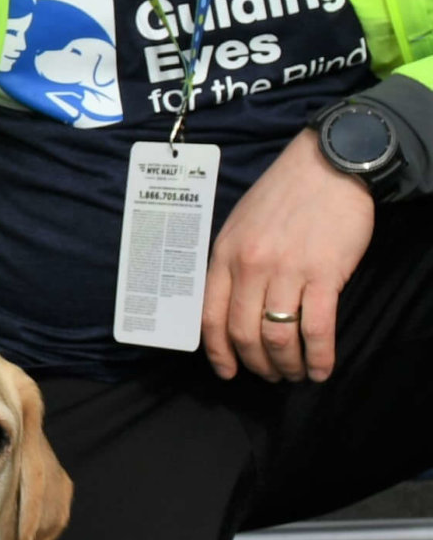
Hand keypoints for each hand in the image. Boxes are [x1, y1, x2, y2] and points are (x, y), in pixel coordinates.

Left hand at [202, 126, 374, 383]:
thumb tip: (226, 306)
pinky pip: (316, 328)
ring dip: (287, 365)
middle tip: (270, 376)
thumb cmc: (284, 194)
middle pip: (243, 334)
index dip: (219, 353)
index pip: (210, 319)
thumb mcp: (239, 226)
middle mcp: (250, 268)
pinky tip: (321, 369)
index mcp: (224, 257)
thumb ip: (229, 265)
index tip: (228, 371)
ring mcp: (286, 272)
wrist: (330, 163)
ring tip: (296, 375)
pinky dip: (319, 356)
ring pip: (278, 337)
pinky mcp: (324, 273)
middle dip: (256, 365)